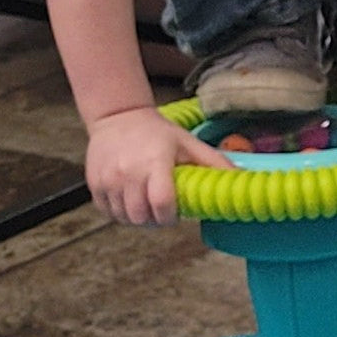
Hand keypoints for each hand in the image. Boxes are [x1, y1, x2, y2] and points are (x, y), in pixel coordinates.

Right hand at [85, 106, 233, 225]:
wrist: (117, 116)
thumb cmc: (157, 132)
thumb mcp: (187, 143)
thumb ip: (213, 163)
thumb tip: (242, 179)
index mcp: (155, 162)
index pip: (162, 204)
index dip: (170, 216)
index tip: (174, 212)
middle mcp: (129, 172)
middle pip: (141, 217)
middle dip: (153, 219)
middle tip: (160, 208)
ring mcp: (108, 179)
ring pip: (124, 217)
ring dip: (136, 216)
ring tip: (144, 200)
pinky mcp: (94, 184)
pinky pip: (108, 212)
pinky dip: (119, 211)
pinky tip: (128, 196)